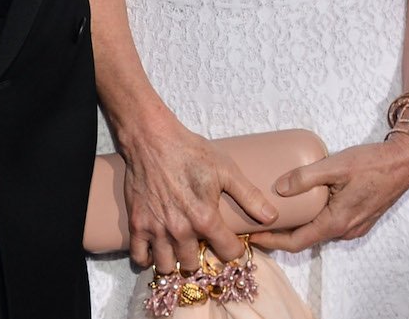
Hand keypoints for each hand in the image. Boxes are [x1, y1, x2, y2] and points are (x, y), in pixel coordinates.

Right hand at [113, 116, 276, 273]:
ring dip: (175, 262)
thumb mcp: (226, 170)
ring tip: (182, 248)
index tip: (232, 244)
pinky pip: (140, 258)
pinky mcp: (137, 225)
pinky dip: (149, 258)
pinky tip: (158, 248)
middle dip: (201, 257)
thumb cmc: (191, 152)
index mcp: (205, 218)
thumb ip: (249, 195)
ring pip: (167, 267)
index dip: (234, 250)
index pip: (227, 253)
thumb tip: (271, 217)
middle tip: (203, 244)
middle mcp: (180, 230)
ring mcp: (156, 230)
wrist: (153, 140)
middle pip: (193, 264)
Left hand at [246, 137, 408, 252]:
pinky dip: (315, 218)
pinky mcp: (360, 218)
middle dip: (282, 233)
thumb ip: (306, 177)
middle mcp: (345, 230)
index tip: (253, 235)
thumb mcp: (336, 165)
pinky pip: (332, 223)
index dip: (272, 241)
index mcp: (337, 222)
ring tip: (280, 210)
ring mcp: (354, 226)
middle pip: (306, 239)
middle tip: (261, 221)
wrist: (406, 161)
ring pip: (320, 230)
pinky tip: (308, 202)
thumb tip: (279, 188)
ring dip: (300, 224)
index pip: (296, 242)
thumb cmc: (373, 162)